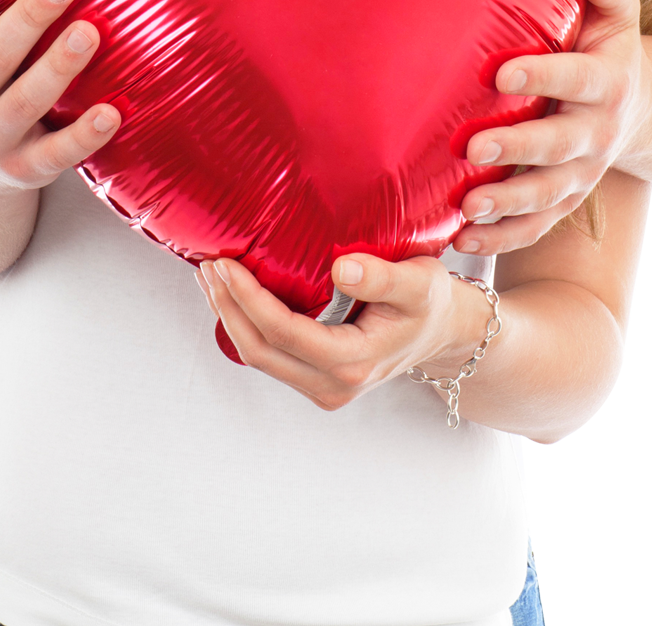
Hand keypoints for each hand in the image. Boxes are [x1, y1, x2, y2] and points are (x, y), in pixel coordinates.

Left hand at [195, 252, 490, 410]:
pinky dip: (247, 324)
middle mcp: (333, 385)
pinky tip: (235, 294)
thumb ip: (383, 278)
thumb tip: (342, 269)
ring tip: (211, 276)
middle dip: (228, 307)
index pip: (285, 332)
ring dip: (231, 316)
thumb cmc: (432, 303)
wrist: (443, 333)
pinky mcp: (315, 379)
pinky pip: (270, 355)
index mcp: (355, 363)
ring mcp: (322, 387)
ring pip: (260, 357)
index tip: (225, 264)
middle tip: (208, 266)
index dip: (249, 299)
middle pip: (261, 350)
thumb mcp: (419, 283)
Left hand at [452, 0, 644, 255]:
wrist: (637, 105)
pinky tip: (463, 242)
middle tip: (473, 145)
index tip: (503, 72)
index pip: (574, 79)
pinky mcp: (565, 202)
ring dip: (506, 203)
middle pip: (557, 145)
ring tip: (466, 207)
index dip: (541, 75)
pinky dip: (503, 240)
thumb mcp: (618, 16)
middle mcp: (596, 134)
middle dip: (516, 147)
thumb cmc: (606, 46)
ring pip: (546, 195)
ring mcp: (581, 174)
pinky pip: (536, 228)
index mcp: (606, 83)